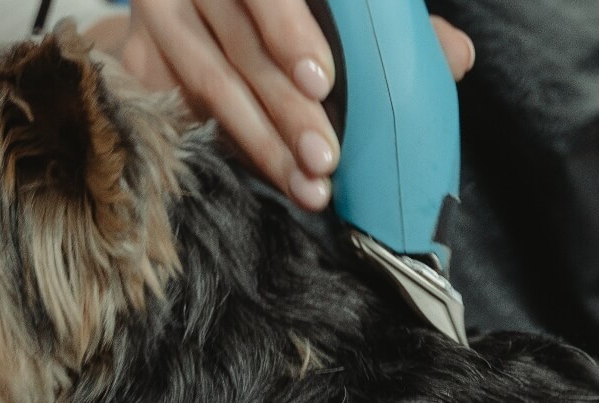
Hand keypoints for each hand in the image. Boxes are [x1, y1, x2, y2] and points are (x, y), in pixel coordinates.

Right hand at [83, 1, 474, 210]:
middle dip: (288, 112)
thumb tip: (458, 58)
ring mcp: (166, 17)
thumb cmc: (280, 17)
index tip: (324, 82)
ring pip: (213, 84)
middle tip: (326, 160)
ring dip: (263, 144)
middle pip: (244, 48)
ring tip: (309, 188)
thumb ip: (388, 30)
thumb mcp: (328, 13)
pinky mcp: (140, 61)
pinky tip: (264, 182)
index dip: (291, 32)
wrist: (193, 22)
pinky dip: (228, 151)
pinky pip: (182, 113)